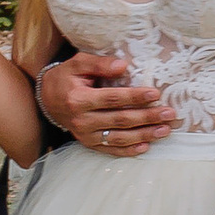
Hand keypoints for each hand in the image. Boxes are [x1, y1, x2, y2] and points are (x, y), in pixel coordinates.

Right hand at [42, 46, 176, 155]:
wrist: (45, 99)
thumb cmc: (65, 77)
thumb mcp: (78, 63)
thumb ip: (100, 64)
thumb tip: (124, 65)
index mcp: (79, 99)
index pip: (112, 98)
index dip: (134, 97)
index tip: (155, 93)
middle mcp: (82, 120)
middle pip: (120, 119)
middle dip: (147, 117)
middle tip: (169, 114)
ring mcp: (85, 135)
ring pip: (119, 137)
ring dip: (144, 135)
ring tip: (164, 130)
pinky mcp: (88, 143)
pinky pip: (110, 150)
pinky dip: (129, 150)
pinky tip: (146, 146)